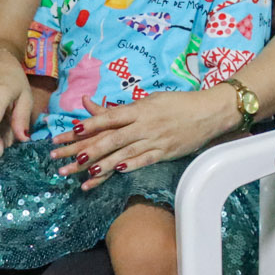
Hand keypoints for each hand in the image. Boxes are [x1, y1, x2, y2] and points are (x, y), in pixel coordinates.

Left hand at [51, 88, 239, 189]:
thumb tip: (87, 103)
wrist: (209, 111)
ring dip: (103, 164)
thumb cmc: (176, 104)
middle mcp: (144, 125)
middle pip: (110, 139)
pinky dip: (131, 165)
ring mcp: (155, 139)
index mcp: (138, 109)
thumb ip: (118, 108)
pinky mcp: (166, 151)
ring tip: (84, 174)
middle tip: (66, 161)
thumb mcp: (148, 100)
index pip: (107, 118)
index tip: (68, 133)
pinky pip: (145, 159)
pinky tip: (116, 171)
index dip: (87, 126)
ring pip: (125, 152)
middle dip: (86, 150)